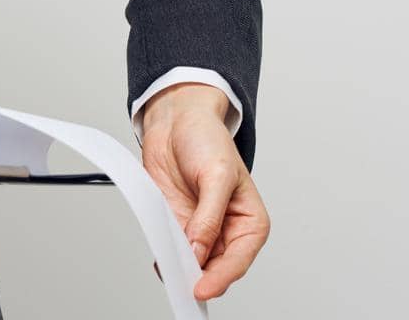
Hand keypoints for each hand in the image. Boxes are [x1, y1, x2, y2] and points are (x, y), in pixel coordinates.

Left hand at [140, 83, 269, 300]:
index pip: (238, 260)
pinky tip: (160, 260)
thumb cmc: (207, 140)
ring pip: (192, 263)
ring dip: (180, 268)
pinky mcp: (176, 222)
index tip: (201, 288)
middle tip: (182, 283)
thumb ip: (210, 215)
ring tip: (170, 271)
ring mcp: (200, 229)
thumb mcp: (217, 174)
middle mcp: (226, 231)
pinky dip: (164, 256)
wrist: (176, 120)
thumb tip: (199, 251)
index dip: (220, 277)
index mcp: (249, 223)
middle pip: (214, 267)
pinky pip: (171, 247)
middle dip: (199, 277)